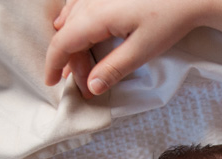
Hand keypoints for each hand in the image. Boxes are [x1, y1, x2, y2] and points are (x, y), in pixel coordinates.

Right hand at [45, 0, 221, 96]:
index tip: (53, 82)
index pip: (63, 43)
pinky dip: (77, 25)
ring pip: (72, 20)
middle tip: (87, 85)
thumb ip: (114, 69)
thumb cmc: (169, 20)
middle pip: (67, 34)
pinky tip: (81, 34)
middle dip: (72, 62)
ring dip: (74, 44)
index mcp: (96, 16)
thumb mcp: (142, 51)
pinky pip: (79, 6)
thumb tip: (92, 87)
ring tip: (84, 66)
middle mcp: (91, 1)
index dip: (55, 65)